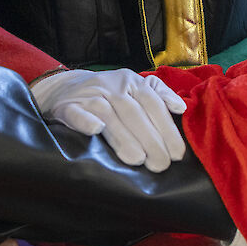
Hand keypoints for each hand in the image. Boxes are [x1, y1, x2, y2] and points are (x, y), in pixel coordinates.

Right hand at [31, 68, 187, 170]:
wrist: (65, 88)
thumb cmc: (109, 94)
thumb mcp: (136, 87)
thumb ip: (160, 95)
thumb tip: (181, 108)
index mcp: (132, 81)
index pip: (153, 104)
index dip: (167, 129)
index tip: (177, 154)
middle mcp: (112, 85)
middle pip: (133, 113)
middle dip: (150, 140)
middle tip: (160, 164)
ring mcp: (89, 94)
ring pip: (108, 115)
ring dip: (124, 138)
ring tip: (138, 160)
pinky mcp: (67, 106)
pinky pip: (77, 113)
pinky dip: (86, 121)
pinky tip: (96, 131)